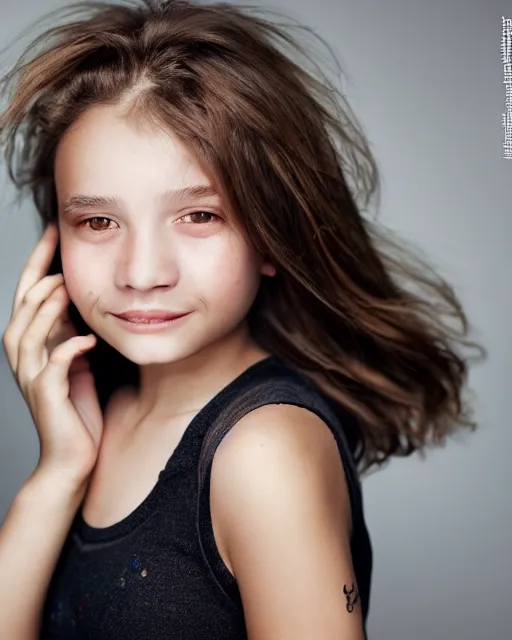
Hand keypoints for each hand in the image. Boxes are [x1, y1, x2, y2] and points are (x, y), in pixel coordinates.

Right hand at [2, 224, 103, 485]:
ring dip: (47, 308)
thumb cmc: (77, 408)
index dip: (40, 262)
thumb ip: (70, 331)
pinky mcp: (48, 397)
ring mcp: (33, 377)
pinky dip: (69, 351)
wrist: (72, 457)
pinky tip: (87, 339)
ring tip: (65, 287)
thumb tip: (78, 299)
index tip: (55, 232)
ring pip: (29, 333)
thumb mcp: (75, 360)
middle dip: (38, 272)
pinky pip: (54, 368)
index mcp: (33, 344)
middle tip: (57, 243)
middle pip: (22, 306)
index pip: (30, 295)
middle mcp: (26, 357)